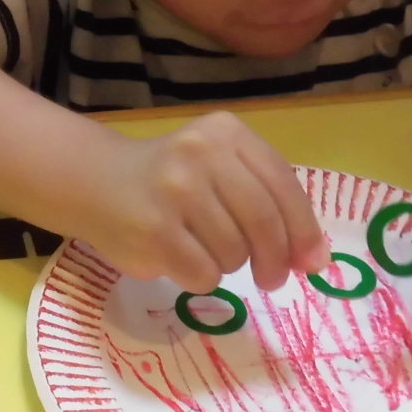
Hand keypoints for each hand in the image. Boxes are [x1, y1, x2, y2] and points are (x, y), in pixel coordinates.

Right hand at [85, 112, 329, 293]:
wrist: (96, 182)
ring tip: (204, 250)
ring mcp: (175, 190)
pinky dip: (201, 278)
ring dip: (229, 265)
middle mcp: (200, 153)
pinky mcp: (154, 230)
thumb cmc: (170, 180)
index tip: (313, 263)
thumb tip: (316, 260)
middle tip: (270, 278)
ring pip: (235, 252)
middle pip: (264, 222)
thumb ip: (269, 201)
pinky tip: (182, 260)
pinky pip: (205, 273)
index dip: (304, 230)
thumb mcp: (220, 168)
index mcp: (224, 132)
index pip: (283, 184)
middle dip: (275, 259)